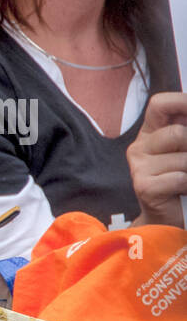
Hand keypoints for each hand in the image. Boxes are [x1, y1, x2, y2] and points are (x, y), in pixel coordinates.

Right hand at [129, 92, 186, 226]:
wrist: (167, 218)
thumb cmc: (180, 181)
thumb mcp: (183, 151)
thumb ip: (185, 133)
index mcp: (150, 133)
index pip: (160, 104)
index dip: (183, 102)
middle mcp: (139, 148)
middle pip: (177, 133)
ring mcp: (138, 167)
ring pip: (182, 158)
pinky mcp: (143, 186)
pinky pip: (180, 178)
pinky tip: (184, 192)